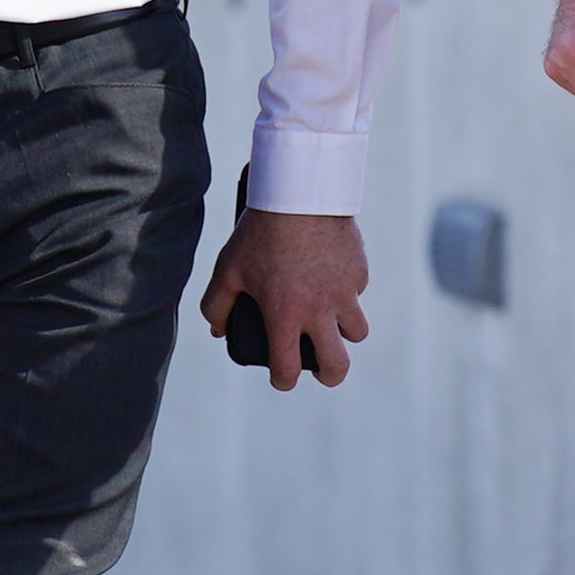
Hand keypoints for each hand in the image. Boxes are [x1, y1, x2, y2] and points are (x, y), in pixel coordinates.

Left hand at [200, 203, 370, 388]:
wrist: (299, 193)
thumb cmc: (259, 233)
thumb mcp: (228, 268)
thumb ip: (216, 305)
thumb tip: (218, 331)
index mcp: (284, 315)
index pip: (287, 370)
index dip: (283, 380)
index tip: (282, 377)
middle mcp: (318, 311)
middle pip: (338, 366)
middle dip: (331, 376)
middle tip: (324, 370)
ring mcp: (344, 292)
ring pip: (357, 330)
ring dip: (344, 331)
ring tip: (330, 319)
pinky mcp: (359, 272)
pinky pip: (357, 292)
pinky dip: (346, 291)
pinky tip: (329, 273)